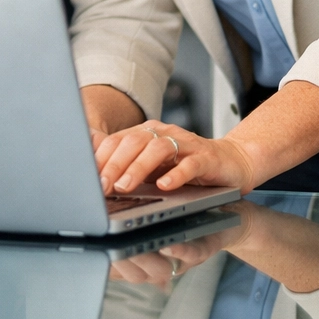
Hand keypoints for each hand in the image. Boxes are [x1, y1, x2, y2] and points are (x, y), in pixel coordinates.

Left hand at [94, 120, 256, 194]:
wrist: (231, 162)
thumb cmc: (187, 167)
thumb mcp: (154, 167)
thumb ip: (131, 168)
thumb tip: (100, 182)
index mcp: (148, 133)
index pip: (118, 140)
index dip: (102, 158)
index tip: (87, 178)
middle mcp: (164, 133)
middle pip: (134, 142)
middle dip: (115, 164)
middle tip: (102, 185)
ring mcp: (186, 144)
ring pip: (158, 149)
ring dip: (139, 168)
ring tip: (126, 186)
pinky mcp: (207, 158)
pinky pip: (190, 164)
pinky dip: (176, 174)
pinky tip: (164, 185)